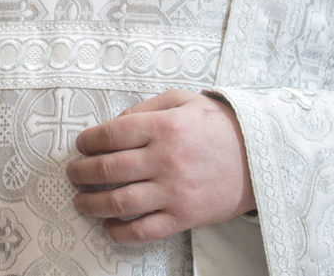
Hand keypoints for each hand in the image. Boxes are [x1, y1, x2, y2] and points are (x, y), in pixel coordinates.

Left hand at [66, 89, 256, 242]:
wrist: (261, 158)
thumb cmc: (218, 126)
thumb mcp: (182, 101)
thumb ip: (144, 109)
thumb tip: (113, 125)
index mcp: (163, 128)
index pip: (109, 136)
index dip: (87, 142)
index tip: (80, 146)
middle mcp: (165, 160)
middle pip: (107, 169)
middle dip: (81, 173)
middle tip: (72, 174)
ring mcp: (174, 192)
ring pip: (119, 202)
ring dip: (91, 204)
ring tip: (80, 201)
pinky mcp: (184, 217)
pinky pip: (145, 230)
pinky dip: (121, 232)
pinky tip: (109, 227)